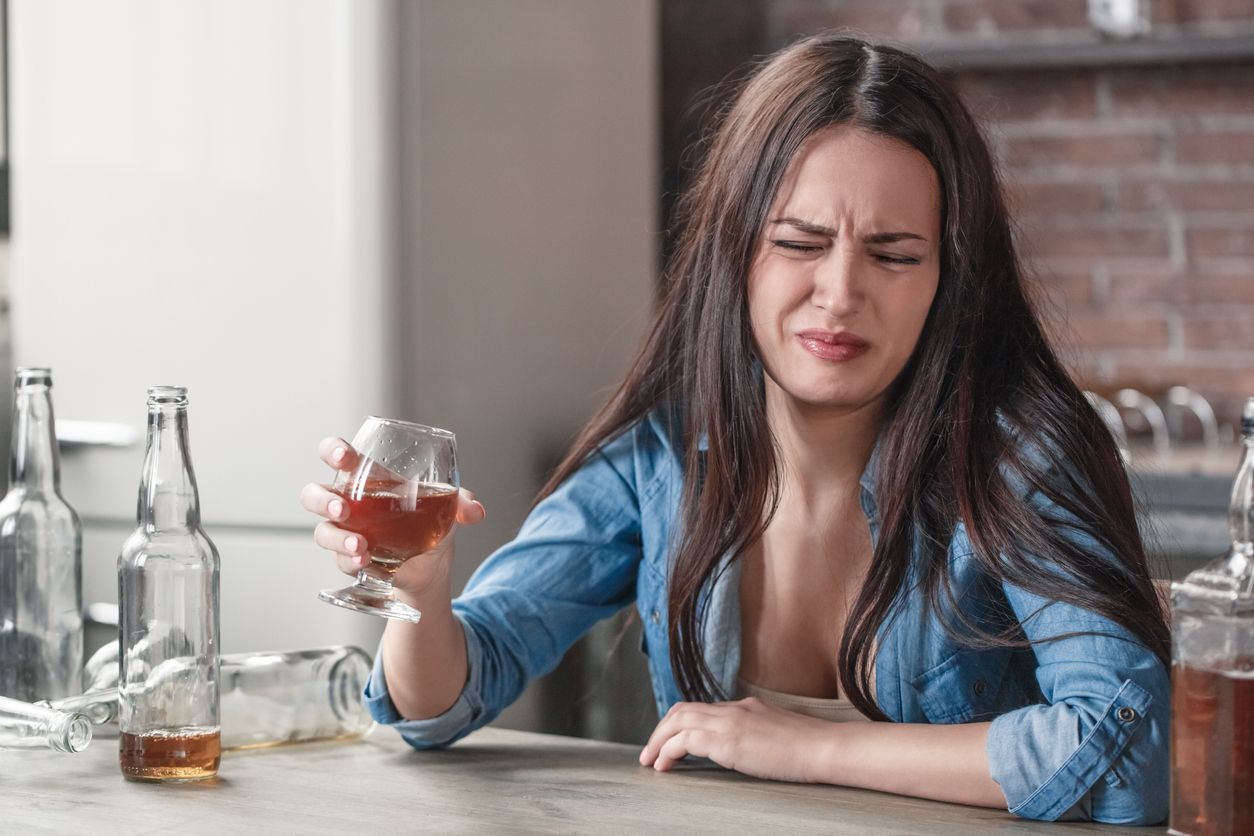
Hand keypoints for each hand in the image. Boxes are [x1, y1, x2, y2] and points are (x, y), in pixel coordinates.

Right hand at [299, 436, 485, 599]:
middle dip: (322, 501)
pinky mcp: (350, 559)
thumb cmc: (431, 522)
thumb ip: (461, 502)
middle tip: (342, 509)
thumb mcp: (449, 507)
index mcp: (367, 477)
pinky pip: (340, 560)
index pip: (337, 456)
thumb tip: (476, 511)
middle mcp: (348, 502)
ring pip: (322, 531)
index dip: (334, 452)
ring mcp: (345, 532)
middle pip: (314, 494)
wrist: (432, 566)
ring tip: (360, 545)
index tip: (346, 457)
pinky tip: (365, 561)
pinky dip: (351, 561)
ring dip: (337, 538)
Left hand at [639, 697, 835, 783]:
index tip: (669, 744)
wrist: (825, 748)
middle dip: (661, 730)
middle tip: (649, 753)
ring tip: (651, 761)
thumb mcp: (779, 736)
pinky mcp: (728, 740)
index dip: (680, 725)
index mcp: (746, 707)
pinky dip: (669, 750)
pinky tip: (665, 766)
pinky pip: (686, 739)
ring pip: (678, 720)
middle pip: (682, 709)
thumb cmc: (811, 750)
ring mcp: (730, 721)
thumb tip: (746, 751)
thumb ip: (758, 737)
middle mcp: (734, 709)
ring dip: (659, 740)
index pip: (702, 709)